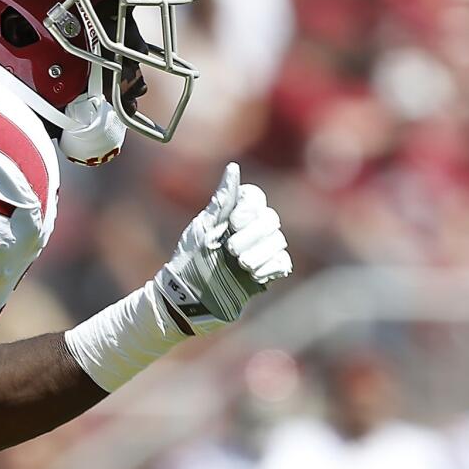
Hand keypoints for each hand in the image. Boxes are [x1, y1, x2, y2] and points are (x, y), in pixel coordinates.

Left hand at [153, 162, 291, 334]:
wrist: (187, 300)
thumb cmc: (189, 262)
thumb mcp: (203, 229)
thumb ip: (222, 202)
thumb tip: (233, 168)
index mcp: (229, 217)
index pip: (255, 198)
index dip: (249, 207)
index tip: (233, 222)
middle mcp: (246, 232)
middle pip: (269, 219)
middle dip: (252, 234)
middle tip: (231, 250)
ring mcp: (256, 252)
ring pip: (277, 241)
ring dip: (260, 252)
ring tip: (241, 264)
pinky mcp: (263, 273)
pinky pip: (281, 263)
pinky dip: (270, 266)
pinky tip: (253, 274)